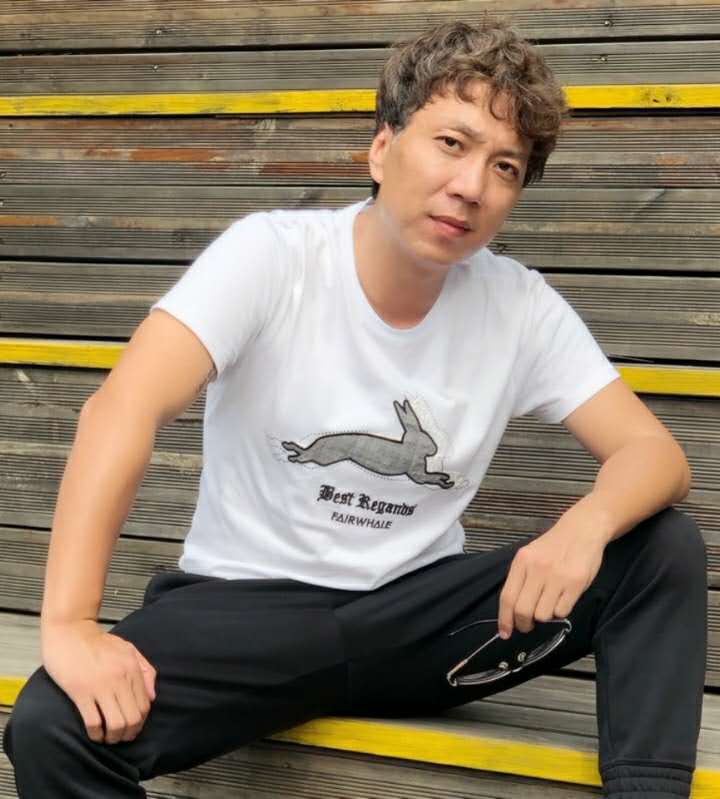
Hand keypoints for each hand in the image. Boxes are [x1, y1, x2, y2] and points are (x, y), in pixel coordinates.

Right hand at [41, 619, 156, 744]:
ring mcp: (100, 686)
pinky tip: (94, 734)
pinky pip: (93, 721)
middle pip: (133, 718)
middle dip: (128, 734)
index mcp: (132, 668)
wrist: (71, 630)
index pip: (144, 704)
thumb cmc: (98, 641)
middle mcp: (120, 678)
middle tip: (121, 737)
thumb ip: (145, 670)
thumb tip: (153, 697)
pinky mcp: (81, 692)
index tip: (132, 728)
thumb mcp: (128, 649)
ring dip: (113, 737)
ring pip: (116, 723)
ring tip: (108, 738)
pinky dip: (96, 734)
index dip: (140, 722)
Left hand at [498, 525, 606, 637]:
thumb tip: (511, 612)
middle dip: (524, 624)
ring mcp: (557, 576)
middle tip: (528, 625)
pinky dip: (561, 611)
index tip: (505, 633)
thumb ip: (521, 579)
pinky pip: (562, 611)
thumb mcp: (530, 556)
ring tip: (550, 603)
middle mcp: (537, 569)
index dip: (505, 619)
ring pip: (543, 614)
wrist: (581, 529)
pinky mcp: (576, 583)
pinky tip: (563, 598)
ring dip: (545, 616)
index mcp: (522, 562)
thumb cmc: (553, 546)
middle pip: (523, 611)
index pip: (507, 597)